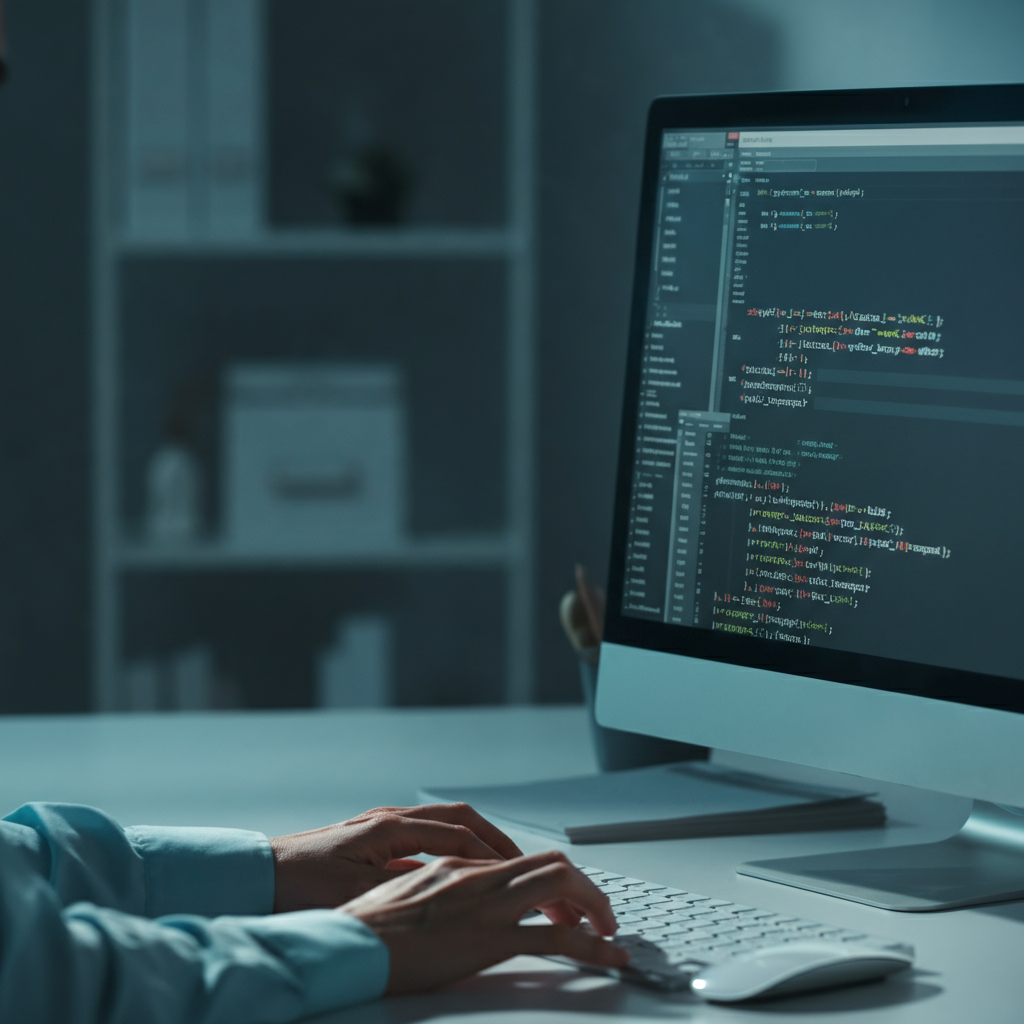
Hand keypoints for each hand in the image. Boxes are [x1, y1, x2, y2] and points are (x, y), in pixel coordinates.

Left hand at [268, 803, 522, 911]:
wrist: (256, 875)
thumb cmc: (297, 885)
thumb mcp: (354, 896)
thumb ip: (403, 890)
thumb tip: (447, 895)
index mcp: (389, 827)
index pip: (457, 835)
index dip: (490, 854)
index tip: (516, 871)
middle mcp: (388, 819)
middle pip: (457, 818)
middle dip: (492, 837)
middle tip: (519, 859)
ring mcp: (379, 826)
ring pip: (442, 823)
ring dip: (472, 840)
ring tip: (495, 862)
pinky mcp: (370, 839)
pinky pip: (424, 836)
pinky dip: (449, 847)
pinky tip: (452, 871)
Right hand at [341, 850, 628, 993]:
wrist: (347, 945)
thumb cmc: (365, 928)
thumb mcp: (405, 895)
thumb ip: (440, 891)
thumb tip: (459, 901)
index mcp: (458, 865)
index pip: (522, 860)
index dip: (552, 879)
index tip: (564, 902)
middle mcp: (479, 875)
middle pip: (552, 863)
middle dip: (583, 887)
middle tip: (596, 915)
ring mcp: (487, 905)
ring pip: (562, 885)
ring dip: (595, 907)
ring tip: (609, 931)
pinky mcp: (491, 939)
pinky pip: (558, 940)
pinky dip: (594, 947)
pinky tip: (611, 957)